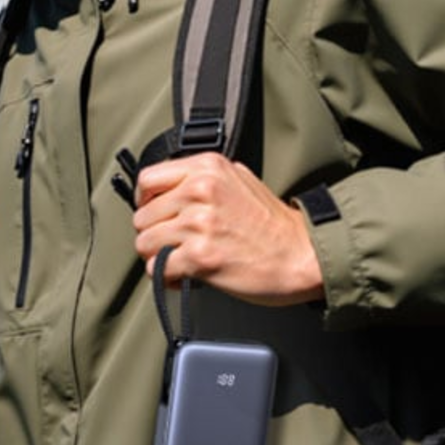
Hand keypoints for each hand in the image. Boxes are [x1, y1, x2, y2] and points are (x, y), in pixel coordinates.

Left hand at [133, 153, 324, 306]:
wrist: (302, 255)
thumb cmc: (274, 224)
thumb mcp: (239, 179)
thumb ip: (202, 178)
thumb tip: (169, 190)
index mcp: (207, 167)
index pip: (147, 179)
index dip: (146, 202)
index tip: (156, 214)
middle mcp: (200, 190)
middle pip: (142, 216)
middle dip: (155, 234)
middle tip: (175, 243)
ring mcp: (199, 223)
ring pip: (144, 243)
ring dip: (159, 256)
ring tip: (181, 259)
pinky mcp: (200, 256)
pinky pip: (157, 268)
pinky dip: (167, 277)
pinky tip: (185, 275)